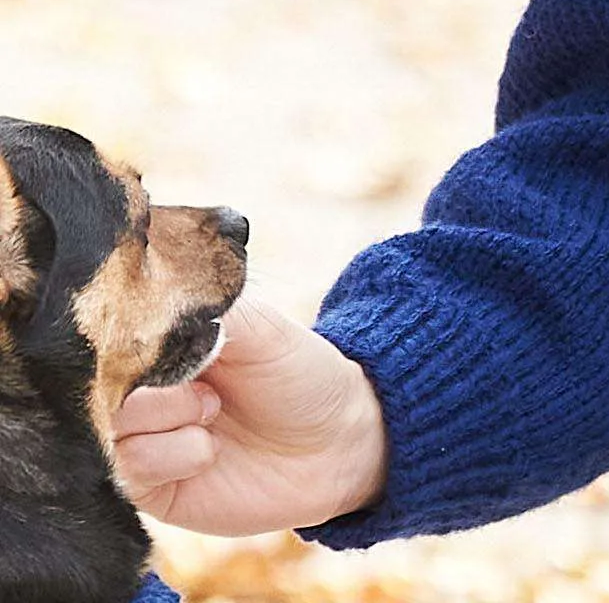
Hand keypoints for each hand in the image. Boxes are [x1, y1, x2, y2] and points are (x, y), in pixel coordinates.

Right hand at [111, 292, 388, 535]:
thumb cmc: (301, 374)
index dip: (133, 334)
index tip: (165, 339)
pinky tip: (208, 450)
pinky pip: (127, 467)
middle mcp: (149, 386)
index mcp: (170, 339)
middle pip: (102, 378)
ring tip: (213, 412)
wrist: (336, 445)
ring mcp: (145, 435)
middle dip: (152, 379)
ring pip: (110, 423)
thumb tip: (155, 294)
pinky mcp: (150, 484)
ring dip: (168, 414)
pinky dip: (172, 453)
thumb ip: (207, 310)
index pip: (118, 329)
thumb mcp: (263, 328)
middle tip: (206, 385)